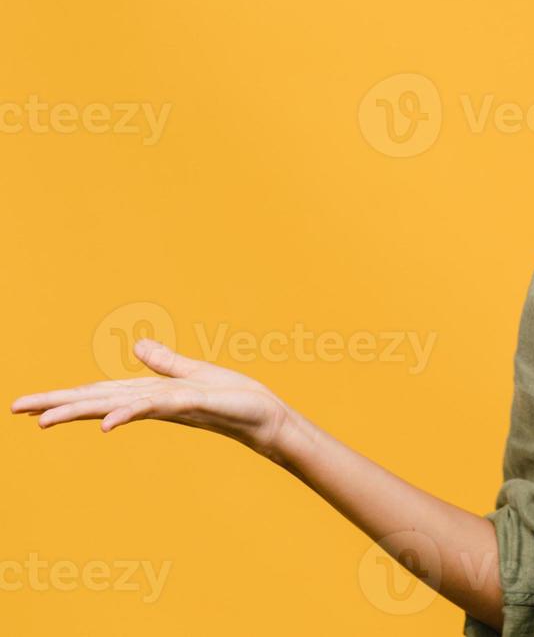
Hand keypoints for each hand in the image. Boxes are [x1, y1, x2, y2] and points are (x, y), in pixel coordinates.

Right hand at [10, 338, 292, 460]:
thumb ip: (165, 363)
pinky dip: (129, 414)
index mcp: (149, 394)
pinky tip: (107, 425)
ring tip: (44, 420)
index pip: (99, 393)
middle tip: (15, 410)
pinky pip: (154, 408)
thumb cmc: (236, 397)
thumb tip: (136, 347)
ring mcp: (169, 405)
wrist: (268, 416)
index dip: (64, 396)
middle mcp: (153, 403)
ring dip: (81, 411)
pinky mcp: (192, 404)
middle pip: (98, 400)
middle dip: (56, 404)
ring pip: (116, 406)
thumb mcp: (195, 374)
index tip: (27, 405)